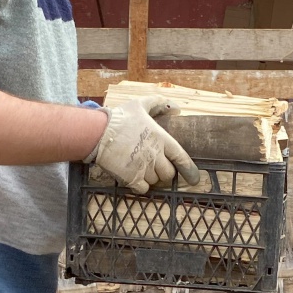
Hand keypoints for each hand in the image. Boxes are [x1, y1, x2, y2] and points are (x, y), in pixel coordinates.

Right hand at [86, 97, 202, 193]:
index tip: (194, 178)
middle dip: (164, 173)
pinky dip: (141, 186)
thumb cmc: (120, 117)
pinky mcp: (131, 178)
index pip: (182, 158)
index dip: (189, 171)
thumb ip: (159, 103)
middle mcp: (155, 155)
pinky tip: (135, 178)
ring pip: (155, 181)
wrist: (98, 131)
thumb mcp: (141, 104)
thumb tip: (177, 108)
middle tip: (156, 168)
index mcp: (162, 139)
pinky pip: (143, 189)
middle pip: (168, 174)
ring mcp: (143, 168)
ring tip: (141, 169)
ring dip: (151, 178)